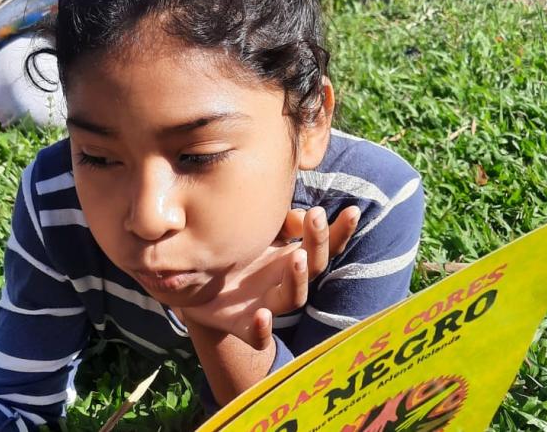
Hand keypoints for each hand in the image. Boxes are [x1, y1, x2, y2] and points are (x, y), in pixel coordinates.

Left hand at [176, 205, 360, 349]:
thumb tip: (302, 216)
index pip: (324, 246)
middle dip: (318, 243)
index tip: (353, 210)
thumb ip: (281, 222)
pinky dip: (262, 330)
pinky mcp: (241, 326)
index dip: (341, 231)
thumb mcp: (256, 231)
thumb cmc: (233, 254)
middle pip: (313, 267)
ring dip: (298, 279)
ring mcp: (266, 306)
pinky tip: (262, 316)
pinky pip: (256, 336)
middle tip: (316, 217)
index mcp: (291, 258)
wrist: (193, 283)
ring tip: (297, 256)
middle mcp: (285, 283)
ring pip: (292, 298)